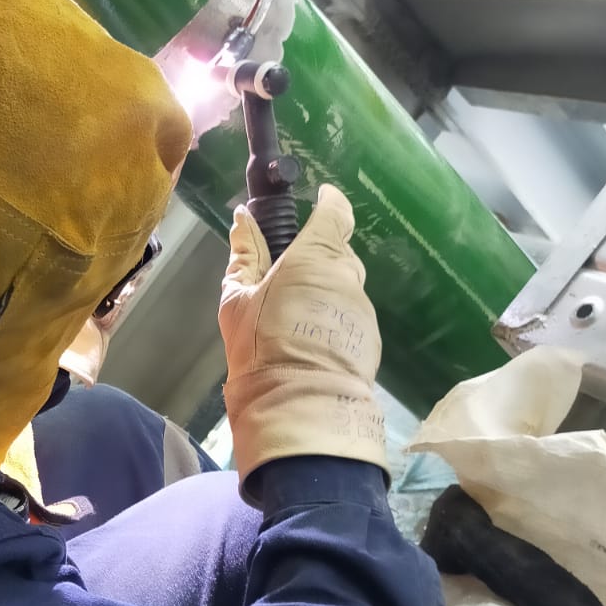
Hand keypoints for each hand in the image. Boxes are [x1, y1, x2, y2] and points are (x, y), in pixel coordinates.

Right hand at [219, 184, 386, 499]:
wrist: (299, 404)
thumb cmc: (261, 345)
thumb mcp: (237, 300)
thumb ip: (244, 257)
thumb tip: (242, 219)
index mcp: (315, 255)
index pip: (335, 212)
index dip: (329, 202)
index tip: (319, 200)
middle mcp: (346, 275)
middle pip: (338, 252)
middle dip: (317, 257)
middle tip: (285, 278)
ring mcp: (361, 308)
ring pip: (344, 288)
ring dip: (324, 294)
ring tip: (293, 320)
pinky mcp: (369, 338)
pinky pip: (349, 318)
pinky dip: (332, 321)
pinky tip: (309, 344)